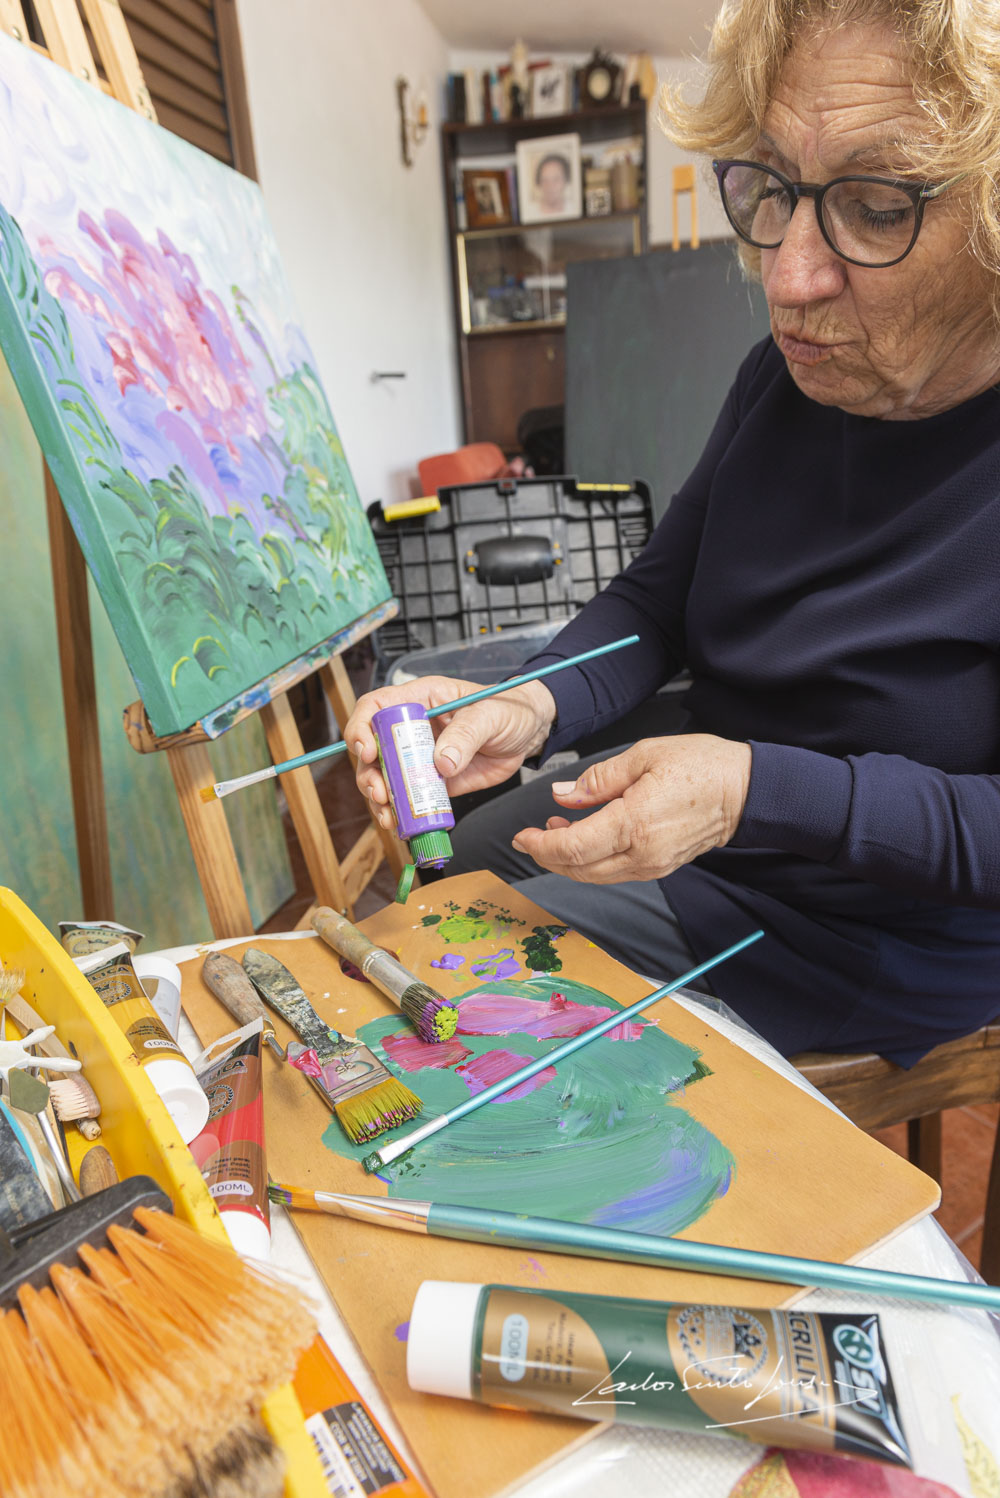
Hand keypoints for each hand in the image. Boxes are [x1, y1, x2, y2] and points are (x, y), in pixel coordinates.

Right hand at [343, 675, 556, 828]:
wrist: (529, 733)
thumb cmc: (508, 710)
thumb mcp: (489, 715)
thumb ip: (466, 734)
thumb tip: (442, 762)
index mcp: (420, 699)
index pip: (375, 707)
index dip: (362, 727)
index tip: (368, 751)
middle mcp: (411, 729)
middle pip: (372, 749)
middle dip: (368, 774)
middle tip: (380, 794)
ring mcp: (418, 756)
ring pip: (384, 777)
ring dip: (379, 798)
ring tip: (389, 816)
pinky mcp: (432, 781)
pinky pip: (408, 797)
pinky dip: (400, 812)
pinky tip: (401, 824)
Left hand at [511, 735, 751, 883]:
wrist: (745, 791)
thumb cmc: (702, 767)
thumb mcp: (644, 756)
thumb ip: (599, 779)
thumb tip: (564, 794)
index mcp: (634, 824)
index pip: (573, 848)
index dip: (541, 846)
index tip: (522, 836)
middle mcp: (642, 854)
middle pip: (578, 869)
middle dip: (547, 856)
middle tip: (530, 836)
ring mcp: (652, 865)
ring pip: (595, 876)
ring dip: (568, 860)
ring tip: (556, 831)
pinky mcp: (660, 867)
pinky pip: (614, 872)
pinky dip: (591, 860)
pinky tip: (586, 837)